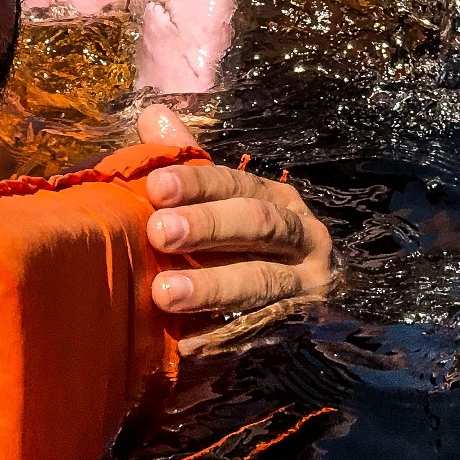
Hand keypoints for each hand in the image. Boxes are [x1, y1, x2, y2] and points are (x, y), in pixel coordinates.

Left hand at [136, 105, 334, 331]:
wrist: (297, 308)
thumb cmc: (241, 248)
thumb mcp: (222, 203)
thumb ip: (188, 162)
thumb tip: (152, 114)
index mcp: (278, 200)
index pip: (238, 183)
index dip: (198, 183)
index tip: (156, 187)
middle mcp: (302, 237)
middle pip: (258, 224)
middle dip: (208, 227)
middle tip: (159, 233)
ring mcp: (306, 286)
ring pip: (262, 281)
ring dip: (213, 286)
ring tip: (165, 294)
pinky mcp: (301, 329)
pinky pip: (261, 332)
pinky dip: (223, 338)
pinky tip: (186, 344)